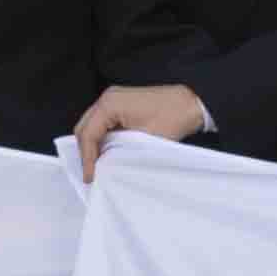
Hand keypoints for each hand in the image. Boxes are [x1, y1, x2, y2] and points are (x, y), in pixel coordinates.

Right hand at [68, 85, 209, 179]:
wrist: (191, 103)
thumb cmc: (173, 117)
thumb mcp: (144, 140)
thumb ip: (118, 152)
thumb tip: (104, 166)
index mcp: (110, 103)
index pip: (88, 134)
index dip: (87, 158)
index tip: (90, 177)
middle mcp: (107, 98)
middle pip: (84, 128)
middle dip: (85, 152)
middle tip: (91, 174)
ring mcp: (113, 99)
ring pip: (91, 126)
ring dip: (92, 146)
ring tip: (97, 166)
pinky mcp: (120, 104)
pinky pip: (102, 123)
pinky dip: (101, 139)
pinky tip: (106, 153)